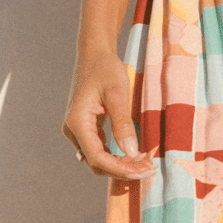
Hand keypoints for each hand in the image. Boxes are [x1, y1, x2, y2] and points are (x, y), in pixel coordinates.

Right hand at [63, 47, 154, 181]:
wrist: (94, 53)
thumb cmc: (105, 69)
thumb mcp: (117, 94)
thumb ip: (122, 123)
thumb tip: (130, 152)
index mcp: (77, 122)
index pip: (96, 157)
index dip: (120, 168)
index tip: (143, 170)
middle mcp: (73, 130)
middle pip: (95, 163)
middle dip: (122, 170)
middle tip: (149, 168)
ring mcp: (77, 130)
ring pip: (97, 159)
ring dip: (120, 165)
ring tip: (144, 163)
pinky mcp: (85, 127)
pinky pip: (99, 149)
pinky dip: (116, 156)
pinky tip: (134, 155)